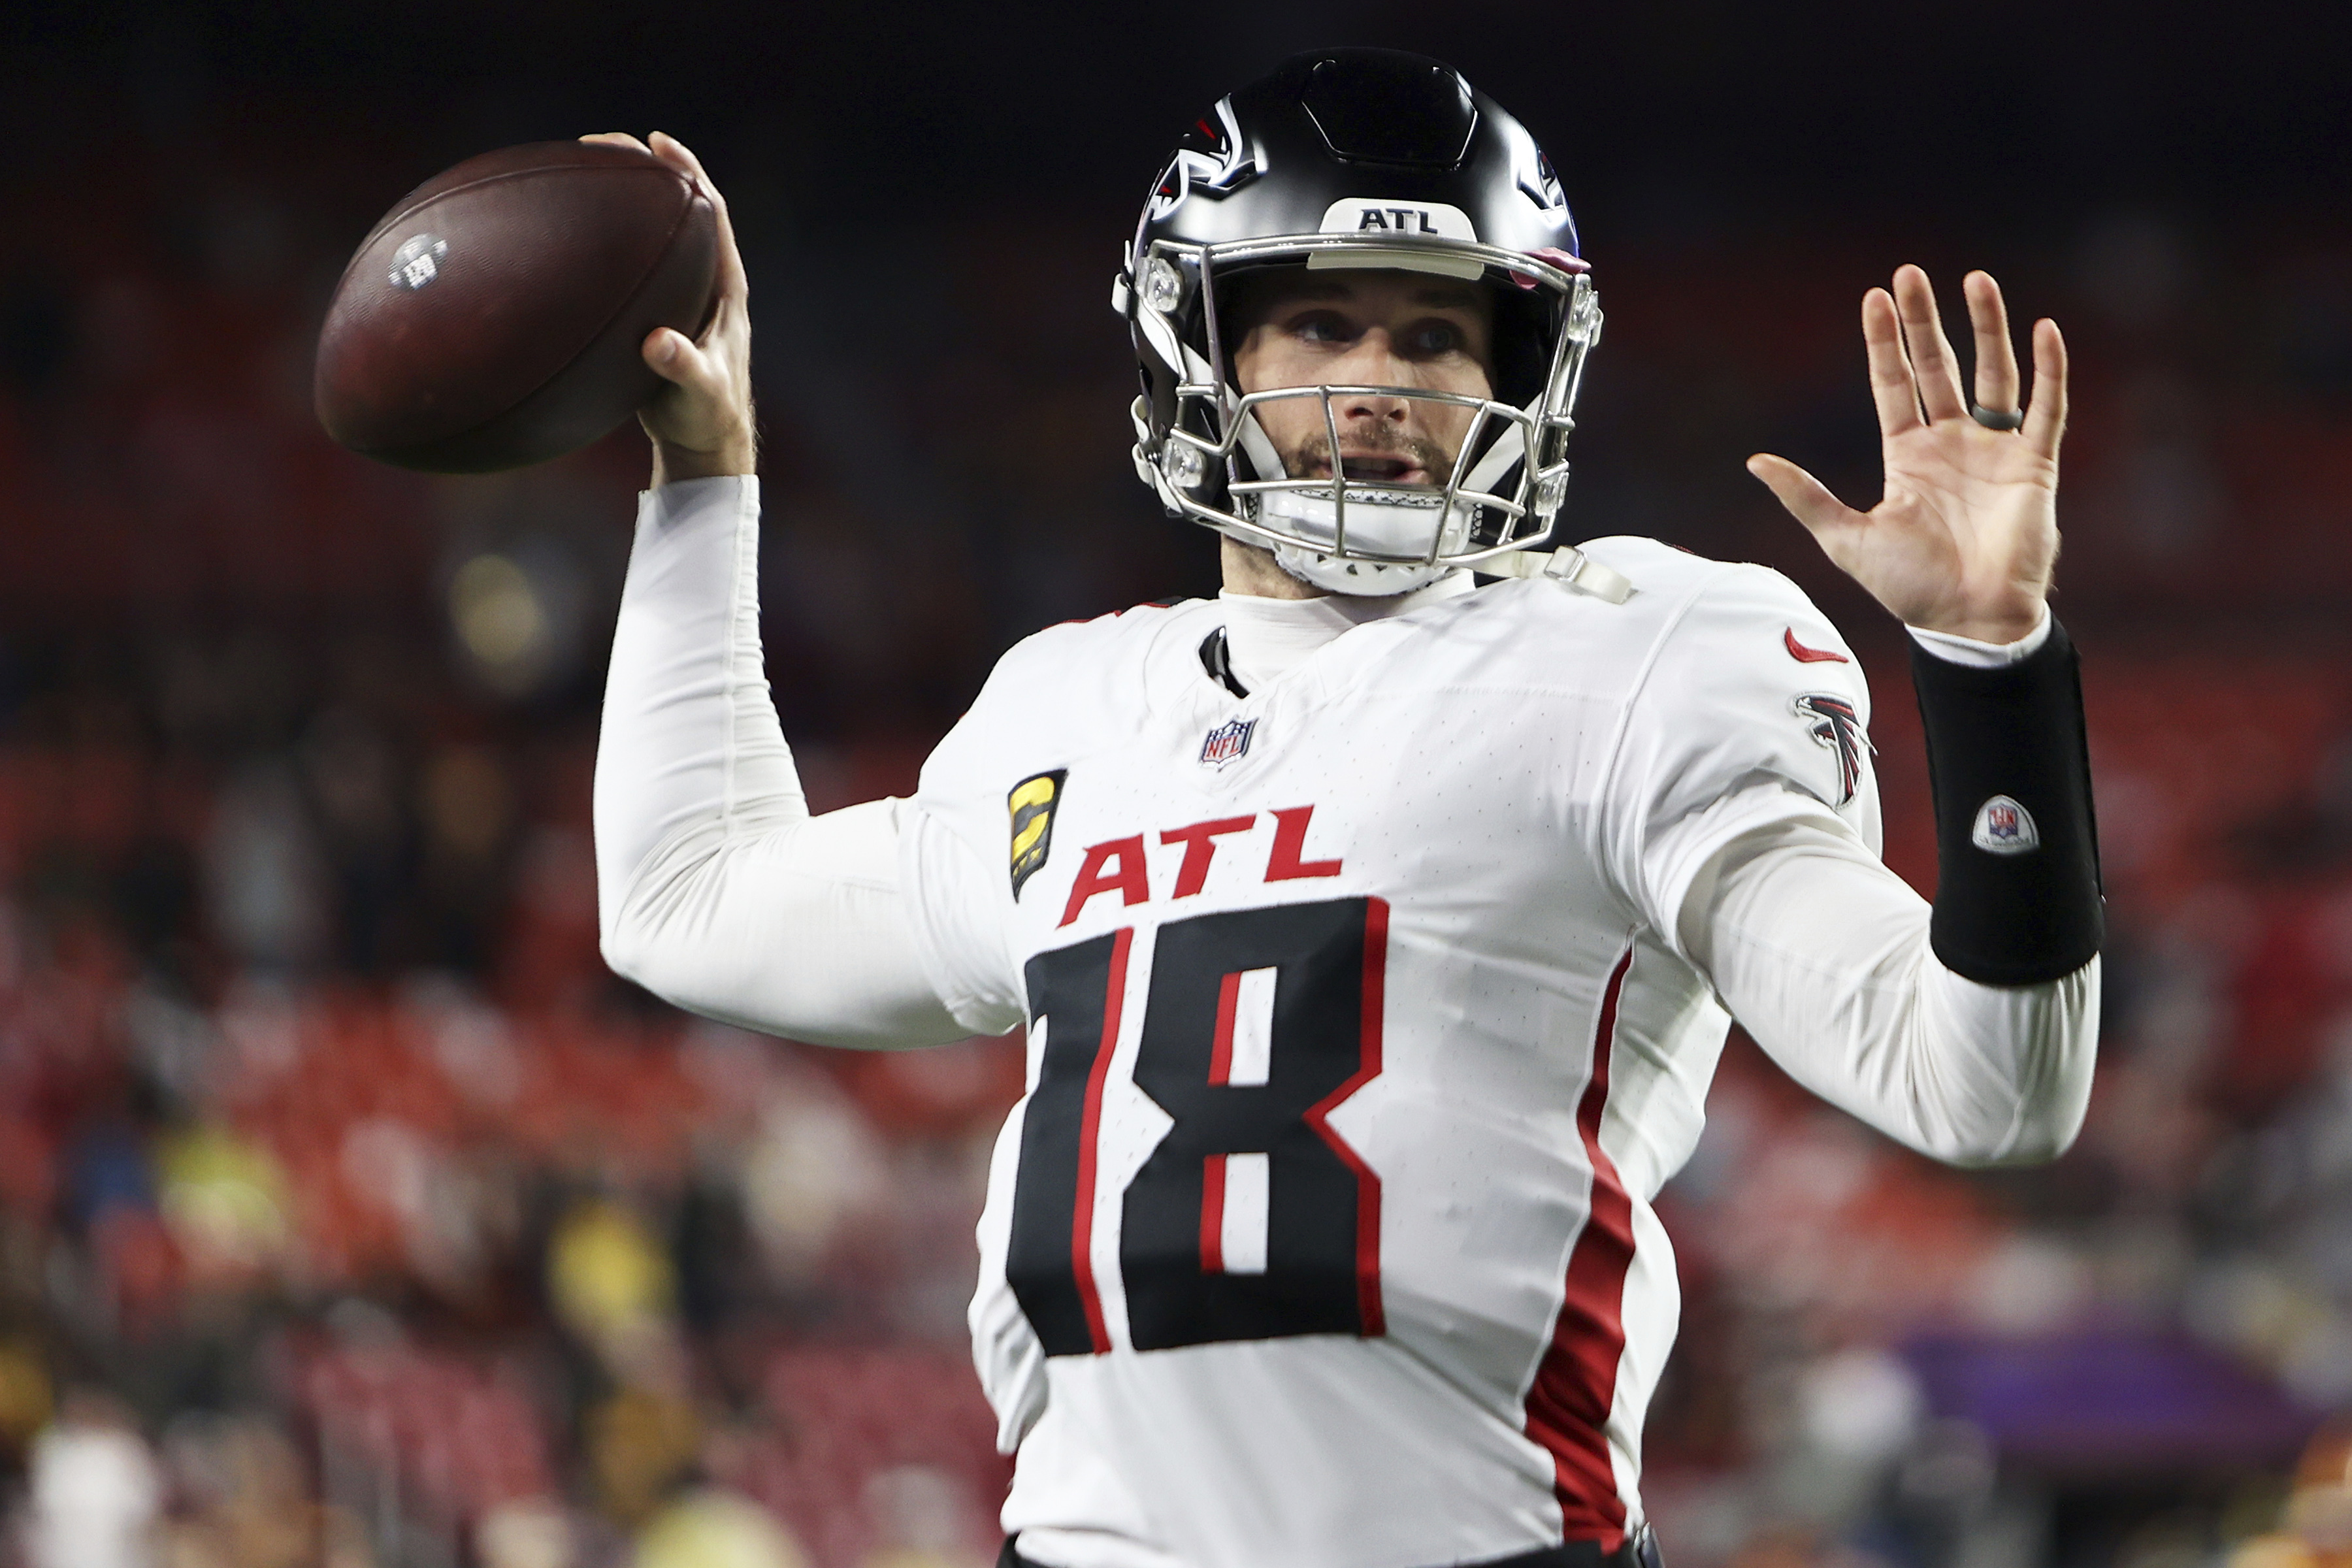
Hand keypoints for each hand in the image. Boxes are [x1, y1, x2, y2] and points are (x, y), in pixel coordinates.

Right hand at [580, 132, 754, 485]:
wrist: (702, 443)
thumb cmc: (707, 418)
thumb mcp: (700, 394)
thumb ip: (683, 367)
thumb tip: (657, 343)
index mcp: (725, 287)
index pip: (712, 212)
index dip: (687, 173)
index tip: (658, 144)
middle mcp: (705, 281)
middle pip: (678, 209)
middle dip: (645, 171)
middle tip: (603, 143)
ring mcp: (680, 294)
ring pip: (651, 232)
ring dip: (621, 200)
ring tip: (580, 169)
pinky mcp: (655, 311)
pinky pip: (628, 262)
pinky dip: (602, 241)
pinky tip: (563, 231)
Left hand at [1747, 266, 2066, 644]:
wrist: (1965, 621)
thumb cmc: (1909, 587)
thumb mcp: (1845, 538)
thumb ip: (1804, 497)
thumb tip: (1754, 462)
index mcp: (1908, 455)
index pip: (1893, 383)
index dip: (1884, 342)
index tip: (1873, 297)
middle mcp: (1952, 443)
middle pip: (1938, 366)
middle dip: (1925, 321)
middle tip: (1911, 273)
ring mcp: (1994, 450)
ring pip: (1993, 374)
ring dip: (1986, 328)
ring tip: (1975, 280)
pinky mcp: (2034, 465)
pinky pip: (2046, 408)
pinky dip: (2050, 370)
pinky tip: (2045, 329)